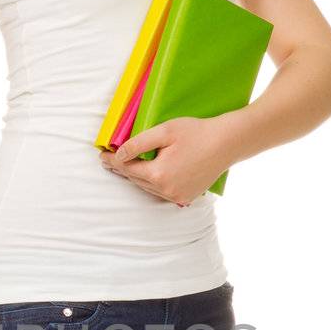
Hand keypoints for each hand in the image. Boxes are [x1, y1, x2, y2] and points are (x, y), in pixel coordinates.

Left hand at [99, 114, 240, 204]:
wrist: (227, 143)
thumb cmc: (196, 133)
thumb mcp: (164, 132)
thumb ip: (138, 144)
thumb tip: (119, 155)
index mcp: (158, 174)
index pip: (127, 169)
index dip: (113, 161)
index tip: (102, 156)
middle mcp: (166, 190)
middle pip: (137, 180)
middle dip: (123, 169)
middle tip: (110, 160)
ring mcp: (178, 197)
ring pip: (149, 188)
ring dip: (138, 177)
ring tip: (127, 167)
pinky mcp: (187, 197)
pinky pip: (163, 192)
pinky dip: (154, 184)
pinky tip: (151, 175)